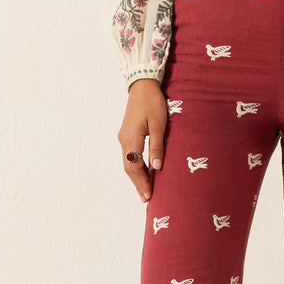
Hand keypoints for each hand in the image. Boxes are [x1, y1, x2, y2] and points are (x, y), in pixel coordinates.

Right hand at [117, 77, 166, 201]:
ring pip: (128, 162)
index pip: (134, 167)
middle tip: (146, 198)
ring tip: (145, 189)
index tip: (148, 195)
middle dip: (138, 183)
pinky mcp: (127, 133)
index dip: (141, 183)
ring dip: (136, 176)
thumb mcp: (159, 125)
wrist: (142, 85)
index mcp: (131, 139)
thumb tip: (156, 167)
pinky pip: (129, 155)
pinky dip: (135, 166)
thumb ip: (157, 146)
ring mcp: (124, 137)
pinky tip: (143, 171)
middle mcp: (124, 140)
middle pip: (129, 168)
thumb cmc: (152, 102)